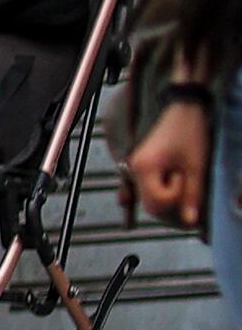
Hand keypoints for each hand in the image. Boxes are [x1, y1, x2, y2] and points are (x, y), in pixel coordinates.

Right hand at [126, 99, 212, 229]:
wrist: (182, 109)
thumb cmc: (189, 133)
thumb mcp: (196, 166)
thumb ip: (192, 195)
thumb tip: (190, 221)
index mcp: (144, 168)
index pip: (157, 203)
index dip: (175, 197)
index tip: (184, 179)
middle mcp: (134, 168)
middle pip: (149, 204)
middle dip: (170, 200)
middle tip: (184, 181)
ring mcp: (136, 166)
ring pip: (148, 197)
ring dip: (166, 194)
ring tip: (179, 175)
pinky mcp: (141, 164)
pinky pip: (146, 186)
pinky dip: (158, 189)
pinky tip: (170, 182)